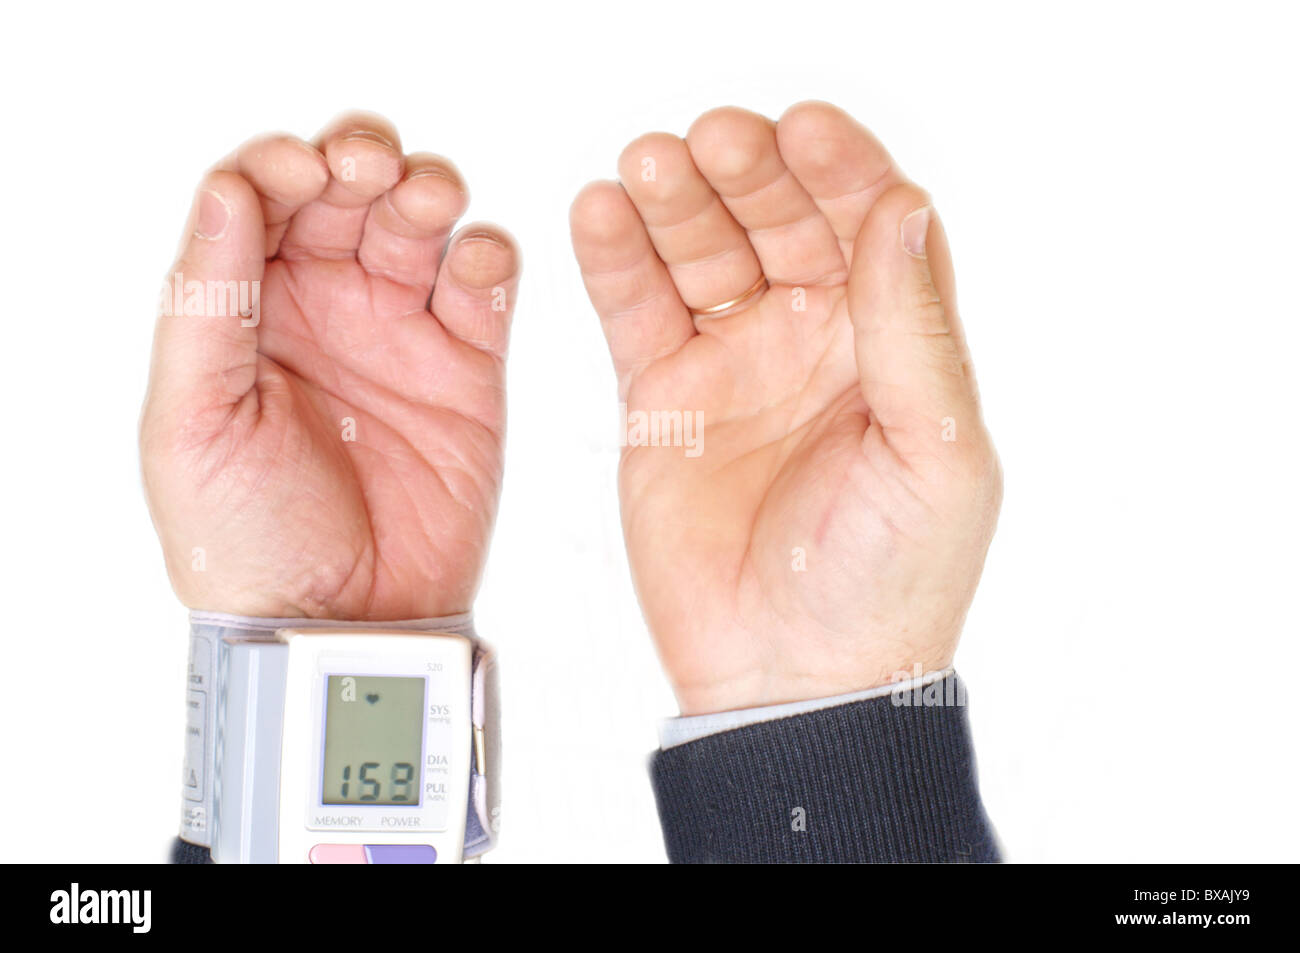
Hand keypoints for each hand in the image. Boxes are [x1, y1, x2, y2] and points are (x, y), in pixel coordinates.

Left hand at [142, 113, 519, 619]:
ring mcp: (399, 334)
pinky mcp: (467, 368)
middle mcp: (321, 309)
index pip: (261, 200)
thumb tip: (228, 188)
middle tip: (371, 170)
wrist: (341, 624)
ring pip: (418, 223)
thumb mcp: (191, 423)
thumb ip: (208, 303)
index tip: (305, 172)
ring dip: (426, 191)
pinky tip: (475, 263)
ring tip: (426, 203)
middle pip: (344, 194)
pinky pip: (484, 287)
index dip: (283, 167)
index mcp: (244, 314)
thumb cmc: (249, 541)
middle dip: (359, 161)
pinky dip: (488, 256)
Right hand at [571, 102, 1000, 713]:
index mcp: (891, 345)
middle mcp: (813, 340)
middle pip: (778, 220)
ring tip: (646, 168)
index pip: (867, 223)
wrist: (791, 680)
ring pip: (703, 251)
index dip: (838, 168)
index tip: (803, 131)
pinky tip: (602, 216)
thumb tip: (906, 212)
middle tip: (710, 144)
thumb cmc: (883, 585)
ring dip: (674, 202)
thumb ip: (914, 330)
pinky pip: (637, 309)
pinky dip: (615, 259)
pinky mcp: (665, 398)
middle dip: (745, 173)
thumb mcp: (935, 454)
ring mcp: (735, 363)